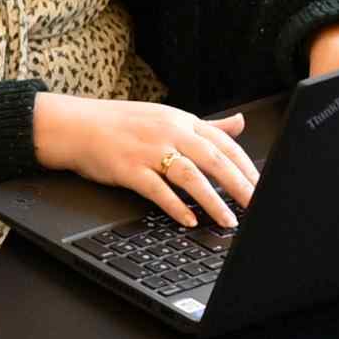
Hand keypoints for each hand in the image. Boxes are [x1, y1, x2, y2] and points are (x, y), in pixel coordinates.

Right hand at [32, 90, 257, 227]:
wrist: (76, 125)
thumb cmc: (120, 124)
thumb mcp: (167, 117)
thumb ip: (206, 125)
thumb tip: (239, 124)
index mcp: (182, 121)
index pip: (224, 143)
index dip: (247, 166)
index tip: (263, 185)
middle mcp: (169, 133)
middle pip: (214, 160)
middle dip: (240, 185)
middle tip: (257, 205)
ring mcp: (148, 150)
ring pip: (190, 176)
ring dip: (213, 201)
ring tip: (229, 220)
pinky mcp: (129, 168)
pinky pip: (157, 190)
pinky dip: (175, 206)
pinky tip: (189, 220)